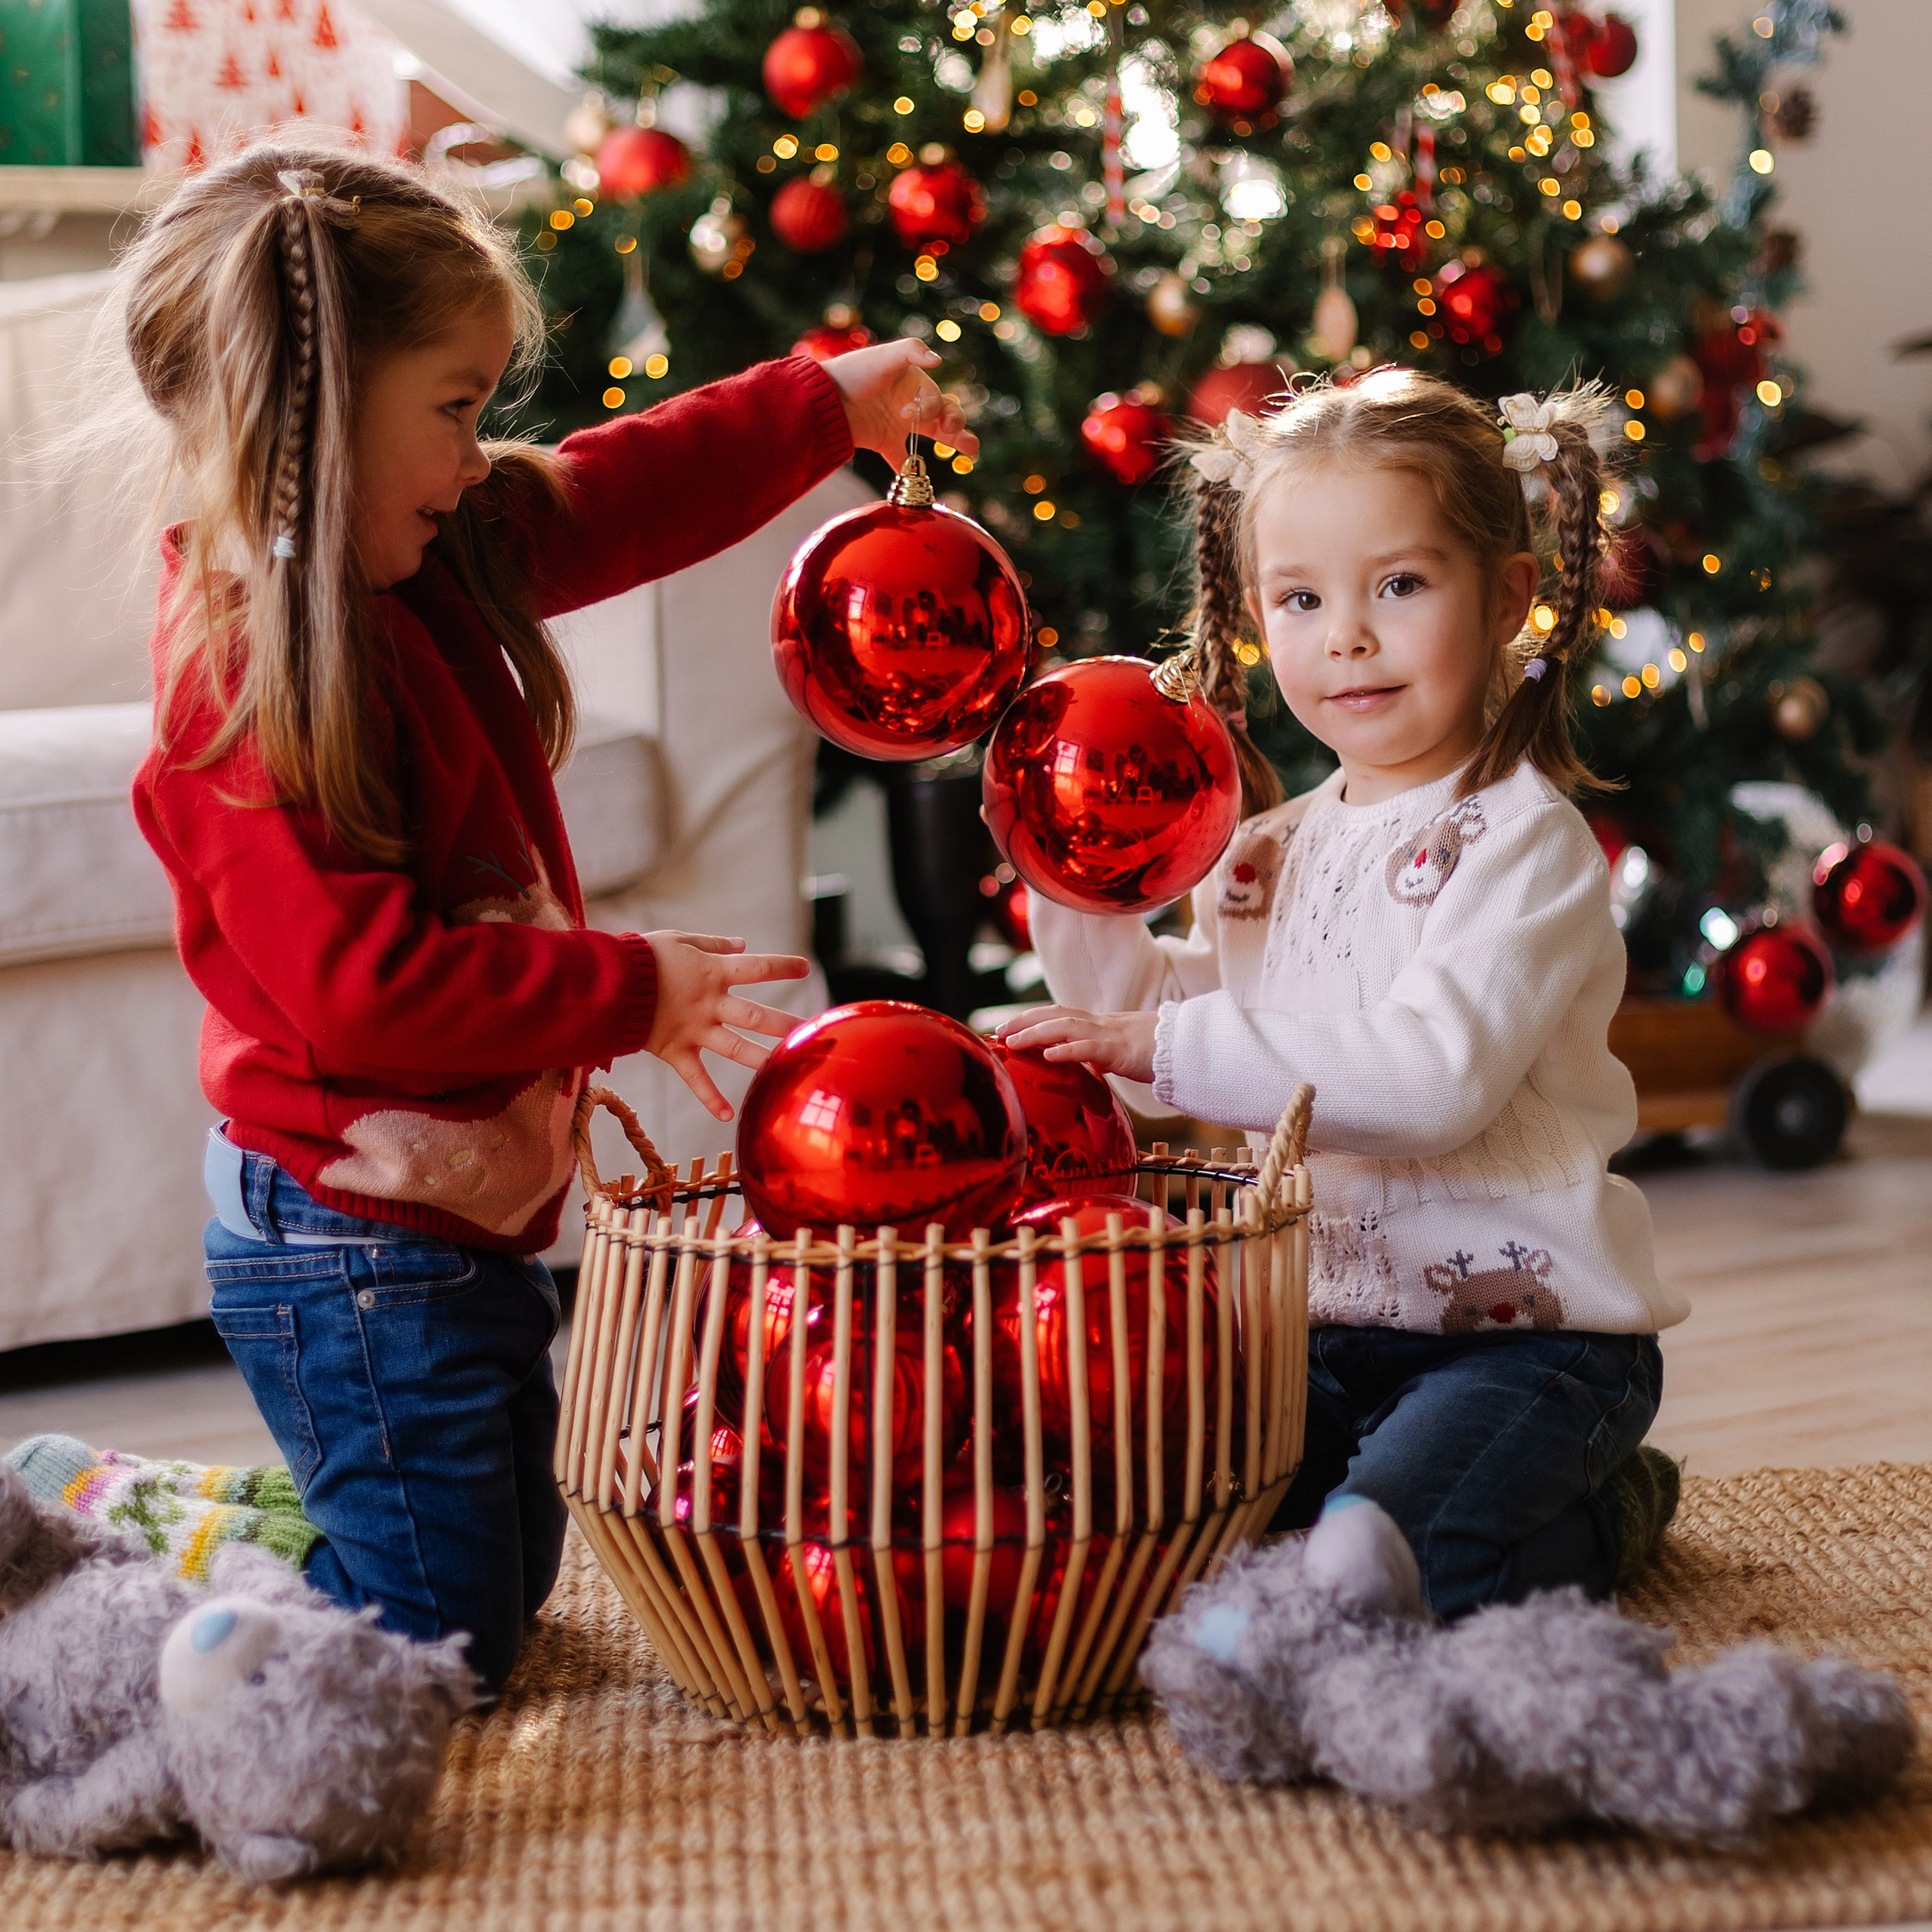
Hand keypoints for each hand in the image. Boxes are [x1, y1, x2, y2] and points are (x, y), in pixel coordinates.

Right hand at [641, 932, 809, 1121]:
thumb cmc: (641, 957)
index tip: (805, 968)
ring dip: (763, 1059)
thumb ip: (712, 944)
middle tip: (813, 1032)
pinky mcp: (675, 1051)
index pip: (757, 968)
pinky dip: (710, 1098)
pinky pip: (696, 1079)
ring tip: (789, 1070)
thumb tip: (741, 944)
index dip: (782, 967)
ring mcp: (693, 1030)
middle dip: (787, 1025)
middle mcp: (709, 1004)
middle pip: (757, 1016)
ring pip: (736, 1048)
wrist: (605, 983)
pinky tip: (728, 1117)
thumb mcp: (678, 940)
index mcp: (712, 972)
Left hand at [822, 339, 979, 464]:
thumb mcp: (881, 356)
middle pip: (945, 415)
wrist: (822, 398)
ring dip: (954, 442)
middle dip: (958, 426)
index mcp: (914, 382)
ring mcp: (899, 424)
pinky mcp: (884, 442)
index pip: (936, 398)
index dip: (931, 407)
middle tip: (963, 440)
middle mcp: (911, 402)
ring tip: (972, 450)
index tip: (906, 412)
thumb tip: (938, 360)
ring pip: (933, 435)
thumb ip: (909, 351)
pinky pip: (903, 459)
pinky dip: (912, 473)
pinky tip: (921, 483)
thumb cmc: (852, 372)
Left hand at [996, 1004, 1157, 1084]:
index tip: (1006, 1027)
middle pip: (1056, 1014)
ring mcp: (1111, 1035)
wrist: (1190, 1048)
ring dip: (1036, 1033)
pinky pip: (1090, 1048)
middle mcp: (1101, 1024)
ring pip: (1067, 1027)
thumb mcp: (1121, 1053)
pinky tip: (1048, 1054)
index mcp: (1100, 1024)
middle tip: (998, 1032)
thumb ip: (1099, 1055)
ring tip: (1012, 1042)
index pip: (1059, 1015)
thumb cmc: (1159, 1052)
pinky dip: (1068, 1050)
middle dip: (1024, 1021)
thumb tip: (1082, 1065)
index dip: (1031, 1018)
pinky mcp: (1122, 1051)